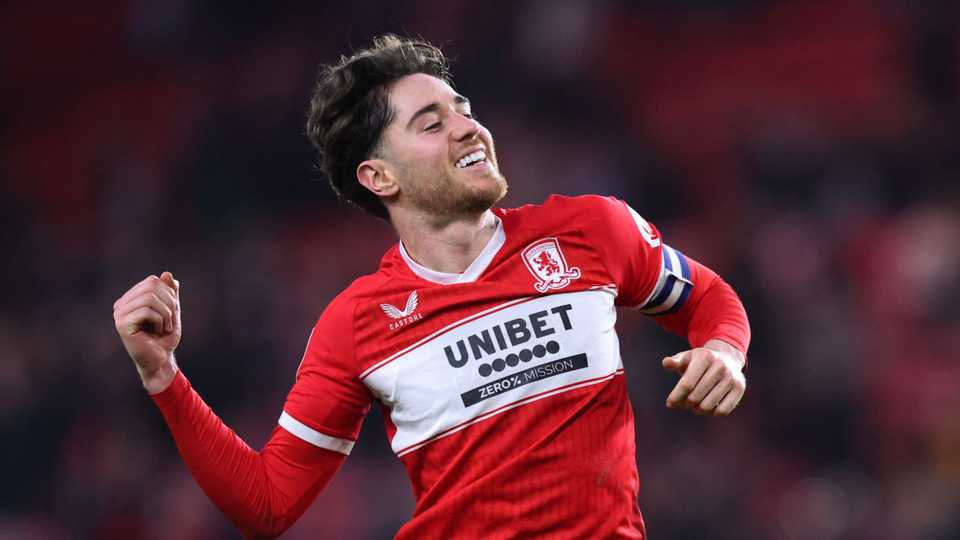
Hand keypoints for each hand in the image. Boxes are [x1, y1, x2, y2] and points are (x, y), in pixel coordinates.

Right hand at [113, 272, 181, 393]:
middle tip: (171, 321)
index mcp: (130, 299)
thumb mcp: (171, 310)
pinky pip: (147, 311)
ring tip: (166, 327)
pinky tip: (159, 331)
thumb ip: (169, 292)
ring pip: (150, 298)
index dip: (169, 293)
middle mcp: (121, 304)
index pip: (152, 280)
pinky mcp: (122, 324)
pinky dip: (160, 320)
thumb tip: (166, 273)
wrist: (161, 360)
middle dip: (169, 302)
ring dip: (167, 313)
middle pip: (152, 285)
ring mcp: (119, 314)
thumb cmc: (164, 337)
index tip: (172, 311)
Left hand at [662, 339, 745, 415]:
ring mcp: (731, 378)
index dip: (676, 396)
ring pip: (708, 406)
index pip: (686, 384)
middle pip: (695, 397)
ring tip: (694, 405)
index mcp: (704, 357)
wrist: (727, 358)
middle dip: (685, 404)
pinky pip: (723, 411)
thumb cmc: (700, 361)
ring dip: (697, 410)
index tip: (669, 404)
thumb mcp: (686, 358)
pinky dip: (712, 413)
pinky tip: (707, 408)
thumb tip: (666, 363)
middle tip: (684, 403)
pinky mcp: (739, 388)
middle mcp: (720, 366)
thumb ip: (674, 362)